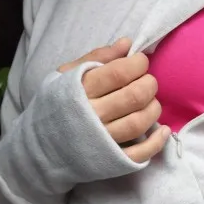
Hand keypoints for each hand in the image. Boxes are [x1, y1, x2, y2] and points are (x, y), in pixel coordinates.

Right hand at [59, 38, 169, 162]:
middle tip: (147, 81)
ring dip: (154, 108)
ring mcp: (102, 140)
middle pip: (134, 96)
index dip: (138, 63)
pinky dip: (156, 142)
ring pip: (139, 122)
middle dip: (149, 83)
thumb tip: (127, 44)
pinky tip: (163, 130)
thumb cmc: (57, 104)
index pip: (120, 72)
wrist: (40, 145)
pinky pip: (139, 154)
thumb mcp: (66, 75)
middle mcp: (92, 115)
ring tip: (151, 101)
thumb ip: (96, 57)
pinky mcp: (111, 159)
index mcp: (81, 90)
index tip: (140, 62)